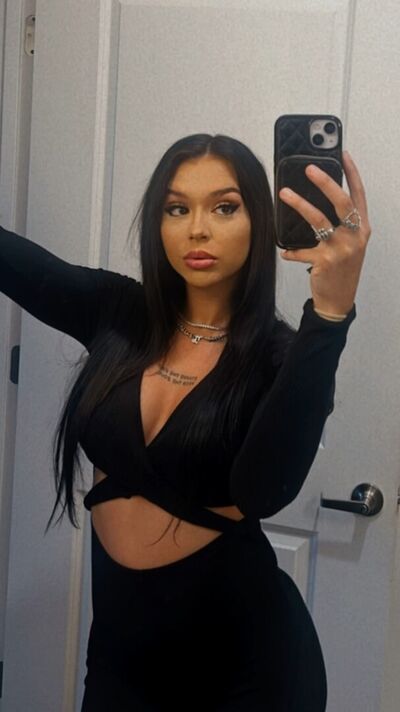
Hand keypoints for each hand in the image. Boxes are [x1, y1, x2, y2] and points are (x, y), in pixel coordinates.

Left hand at [278, 151, 370, 314]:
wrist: (339, 300)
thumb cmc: (342, 270)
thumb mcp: (349, 245)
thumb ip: (341, 224)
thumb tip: (318, 200)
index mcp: (362, 228)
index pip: (359, 194)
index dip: (352, 173)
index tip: (342, 154)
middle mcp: (355, 236)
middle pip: (341, 202)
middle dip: (325, 182)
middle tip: (309, 168)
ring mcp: (341, 249)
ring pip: (318, 220)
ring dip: (299, 204)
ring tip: (284, 193)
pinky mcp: (325, 261)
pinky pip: (302, 250)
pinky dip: (291, 250)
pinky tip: (284, 250)